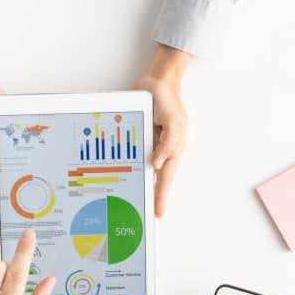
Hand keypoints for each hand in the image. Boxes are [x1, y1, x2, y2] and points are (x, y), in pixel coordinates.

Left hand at [135, 45, 190, 217]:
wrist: (157, 81)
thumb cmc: (169, 99)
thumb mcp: (174, 120)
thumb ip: (168, 143)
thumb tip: (159, 163)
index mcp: (173, 149)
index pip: (166, 178)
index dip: (162, 196)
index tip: (158, 213)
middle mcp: (162, 149)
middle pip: (155, 178)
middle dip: (150, 195)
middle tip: (142, 214)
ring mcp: (150, 143)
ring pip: (143, 169)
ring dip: (138, 182)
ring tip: (130, 201)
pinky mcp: (139, 136)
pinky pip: (133, 154)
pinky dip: (127, 164)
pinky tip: (121, 174)